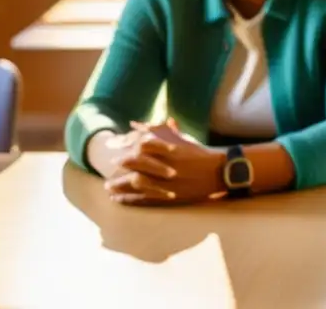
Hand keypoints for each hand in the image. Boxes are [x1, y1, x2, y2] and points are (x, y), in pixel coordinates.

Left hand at [104, 119, 225, 205]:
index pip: (142, 142)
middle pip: (136, 162)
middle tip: (111, 165)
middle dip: (120, 164)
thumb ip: (157, 130)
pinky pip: (145, 198)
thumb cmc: (197, 152)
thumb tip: (135, 124)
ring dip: (120, 185)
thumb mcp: (179, 138)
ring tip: (108, 187)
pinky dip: (129, 199)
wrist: (217, 172)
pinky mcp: (169, 196)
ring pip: (137, 182)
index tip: (114, 146)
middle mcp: (167, 163)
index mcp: (169, 147)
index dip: (125, 143)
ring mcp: (167, 181)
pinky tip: (118, 199)